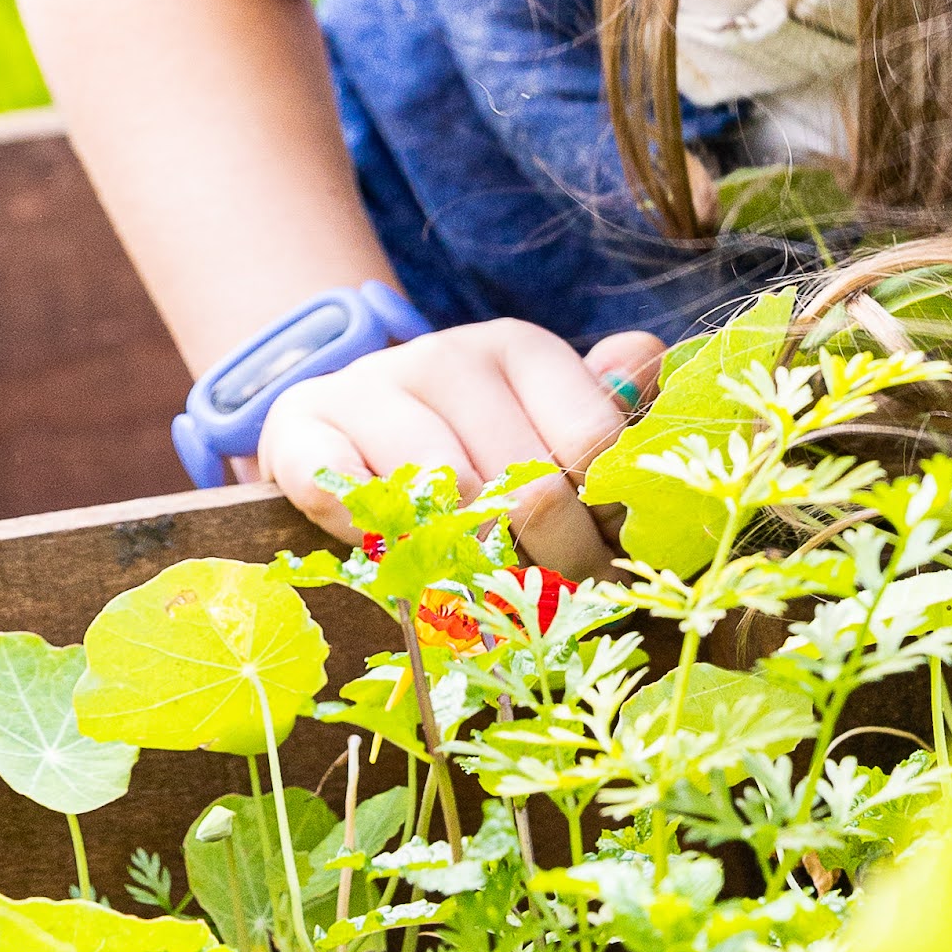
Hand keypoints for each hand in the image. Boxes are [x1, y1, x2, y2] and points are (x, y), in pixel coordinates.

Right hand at [254, 318, 662, 574]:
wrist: (340, 415)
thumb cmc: (466, 434)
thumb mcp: (541, 410)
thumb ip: (605, 400)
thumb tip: (650, 364)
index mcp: (519, 349)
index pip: (593, 442)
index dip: (609, 518)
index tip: (611, 559)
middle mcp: (446, 357)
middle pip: (530, 487)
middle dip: (557, 566)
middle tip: (562, 603)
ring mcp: (368, 389)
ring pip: (447, 501)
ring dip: (477, 569)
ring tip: (492, 596)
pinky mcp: (301, 429)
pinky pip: (348, 497)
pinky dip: (380, 545)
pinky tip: (402, 563)